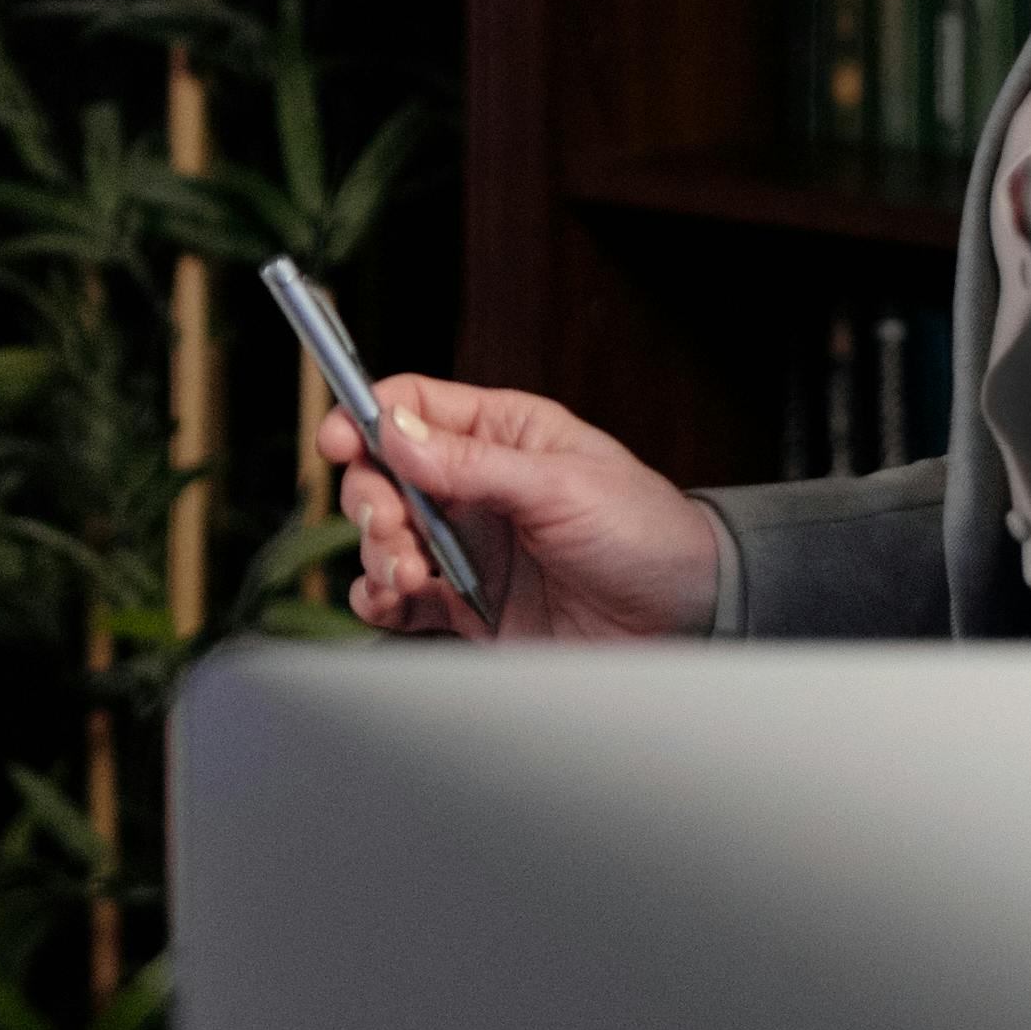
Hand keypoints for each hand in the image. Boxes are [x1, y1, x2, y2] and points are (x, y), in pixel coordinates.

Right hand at [316, 375, 723, 641]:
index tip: (341, 441)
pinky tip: (392, 601)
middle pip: (383, 475)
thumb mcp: (561, 487)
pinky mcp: (467, 606)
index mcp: (501, 434)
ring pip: (384, 536)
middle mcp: (475, 486)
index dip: (365, 417)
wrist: (689, 622)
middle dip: (371, 500)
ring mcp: (469, 547)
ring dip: (377, 553)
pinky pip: (399, 597)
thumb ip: (471, 463)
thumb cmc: (646, 534)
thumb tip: (392, 430)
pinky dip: (380, 598)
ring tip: (408, 576)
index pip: (411, 407)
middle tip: (393, 527)